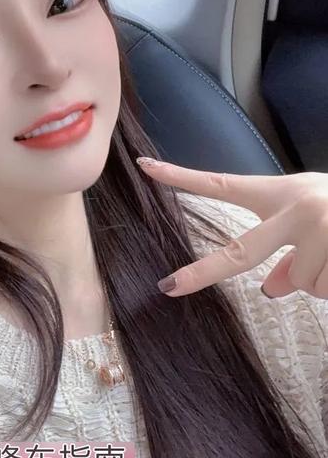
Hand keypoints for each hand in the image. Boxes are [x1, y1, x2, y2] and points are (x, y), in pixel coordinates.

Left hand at [136, 158, 327, 299]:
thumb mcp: (315, 220)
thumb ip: (288, 252)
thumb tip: (270, 289)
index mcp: (283, 193)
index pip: (224, 184)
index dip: (183, 178)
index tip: (146, 167)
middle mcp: (297, 207)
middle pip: (240, 251)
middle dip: (202, 271)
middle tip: (169, 286)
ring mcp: (320, 229)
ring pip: (301, 283)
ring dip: (322, 279)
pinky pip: (324, 290)